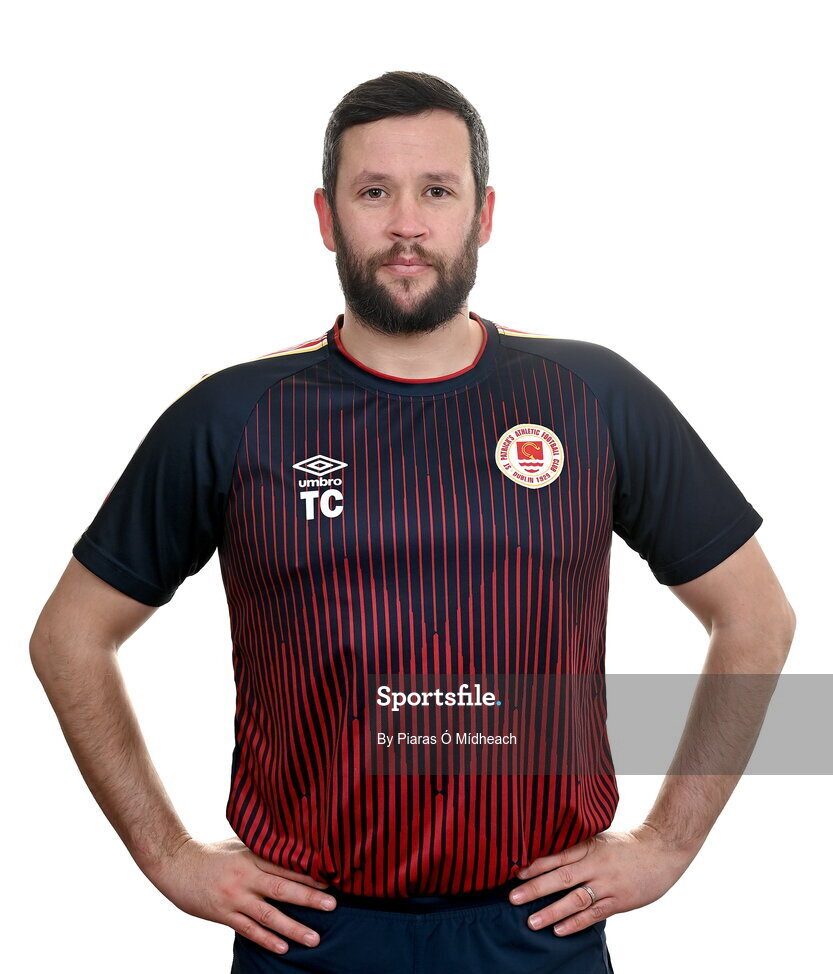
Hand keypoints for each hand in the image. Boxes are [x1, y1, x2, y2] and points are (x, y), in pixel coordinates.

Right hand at [145, 836, 337, 954]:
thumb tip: (292, 847)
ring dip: (293, 927)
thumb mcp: (240, 843)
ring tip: (314, 938)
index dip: (309, 873)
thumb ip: (263, 848)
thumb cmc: (212, 852)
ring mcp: (235, 898)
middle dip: (309, 898)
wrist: (176, 864)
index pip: (286, 865)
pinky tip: (283, 947)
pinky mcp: (223, 914)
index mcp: (252, 856)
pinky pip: (248, 930)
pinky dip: (267, 939)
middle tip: (333, 906)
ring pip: (268, 915)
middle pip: (282, 888)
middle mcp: (246, 877)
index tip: (331, 879)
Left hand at [508, 824, 695, 935]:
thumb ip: (580, 849)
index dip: (535, 866)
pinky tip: (560, 930)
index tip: (516, 874)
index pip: (557, 857)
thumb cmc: (628, 844)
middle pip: (560, 878)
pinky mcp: (619, 901)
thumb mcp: (600, 839)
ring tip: (532, 922)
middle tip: (513, 898)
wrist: (662, 849)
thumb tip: (552, 858)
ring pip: (575, 899)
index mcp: (589, 847)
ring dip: (552, 912)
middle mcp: (595, 865)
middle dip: (535, 889)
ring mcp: (607, 884)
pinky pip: (594, 914)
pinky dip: (576, 923)